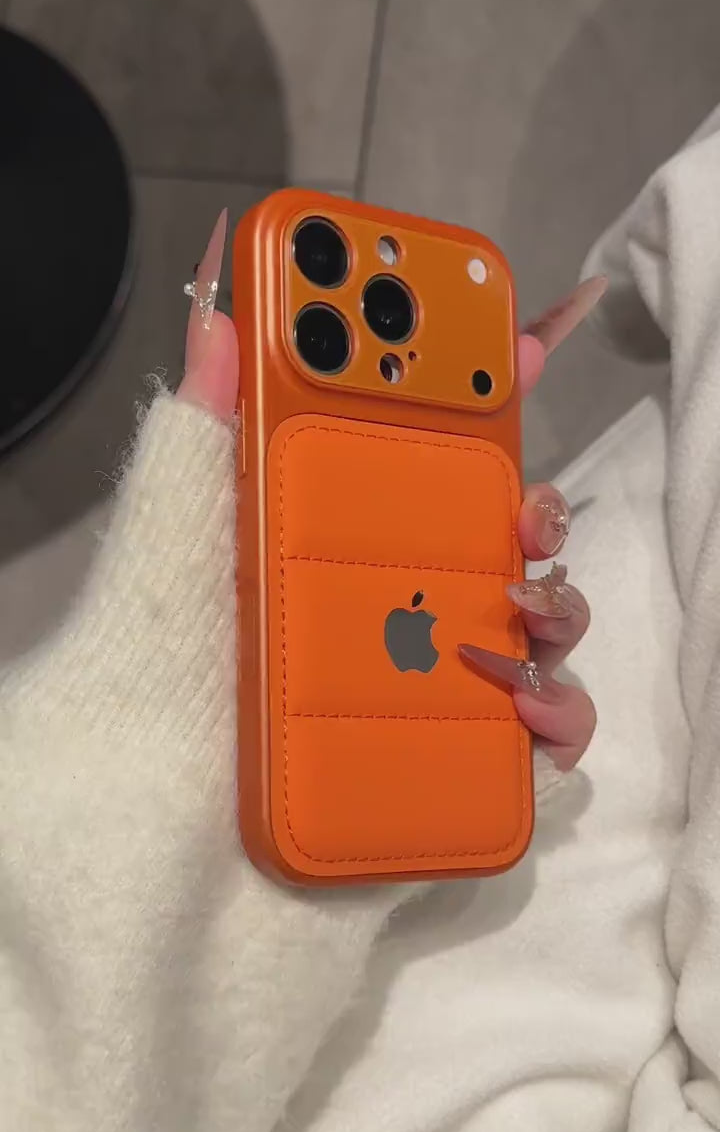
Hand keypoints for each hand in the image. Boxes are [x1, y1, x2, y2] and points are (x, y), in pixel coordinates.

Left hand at [183, 260, 598, 775]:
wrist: (151, 811)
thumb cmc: (164, 664)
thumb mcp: (179, 536)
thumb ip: (203, 433)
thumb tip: (217, 321)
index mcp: (347, 542)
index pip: (434, 462)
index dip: (487, 402)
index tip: (525, 345)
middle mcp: (402, 607)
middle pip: (507, 543)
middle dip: (538, 511)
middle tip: (524, 509)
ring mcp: (439, 686)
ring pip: (542, 628)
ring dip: (555, 606)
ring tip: (516, 606)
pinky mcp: (460, 764)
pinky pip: (547, 733)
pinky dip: (559, 711)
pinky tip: (523, 701)